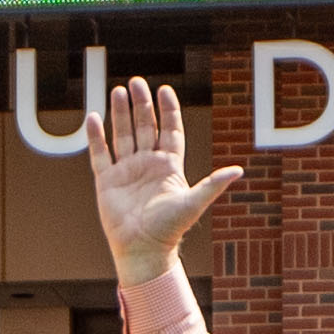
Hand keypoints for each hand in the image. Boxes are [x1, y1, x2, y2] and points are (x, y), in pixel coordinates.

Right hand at [84, 78, 243, 286]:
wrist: (143, 250)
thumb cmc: (169, 230)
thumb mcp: (193, 203)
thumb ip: (213, 185)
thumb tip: (239, 171)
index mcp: (169, 167)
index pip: (170, 131)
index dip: (168, 110)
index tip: (164, 90)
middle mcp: (148, 165)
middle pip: (145, 127)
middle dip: (141, 104)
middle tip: (136, 82)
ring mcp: (126, 171)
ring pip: (123, 135)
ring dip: (120, 113)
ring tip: (118, 91)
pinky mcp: (107, 180)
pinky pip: (100, 153)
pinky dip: (96, 136)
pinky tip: (94, 117)